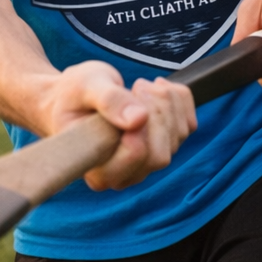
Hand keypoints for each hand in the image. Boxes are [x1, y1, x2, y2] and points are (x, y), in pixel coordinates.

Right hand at [40, 60, 196, 190]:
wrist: (74, 97)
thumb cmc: (73, 94)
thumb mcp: (84, 86)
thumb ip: (108, 100)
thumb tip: (138, 118)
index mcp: (98, 169)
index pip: (136, 155)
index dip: (139, 126)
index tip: (126, 95)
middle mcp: (124, 175)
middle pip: (161, 152)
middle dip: (154, 110)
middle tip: (134, 86)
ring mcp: (146, 164)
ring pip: (177, 137)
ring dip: (165, 101)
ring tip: (138, 86)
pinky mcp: (163, 147)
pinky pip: (188, 125)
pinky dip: (179, 99)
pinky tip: (157, 87)